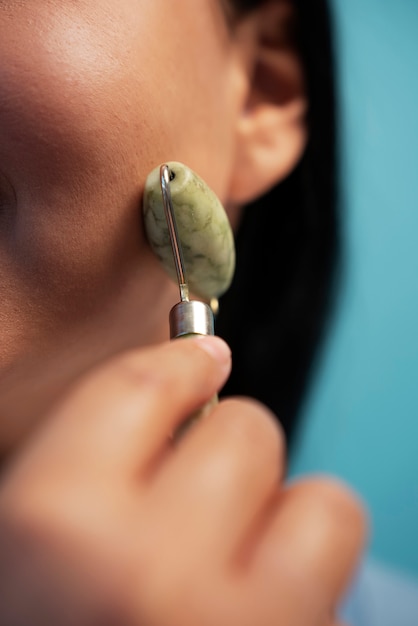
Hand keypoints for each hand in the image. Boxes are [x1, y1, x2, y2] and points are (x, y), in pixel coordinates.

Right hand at [0, 337, 365, 625]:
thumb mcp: (29, 549)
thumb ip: (86, 469)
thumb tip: (171, 399)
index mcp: (49, 528)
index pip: (141, 387)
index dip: (179, 362)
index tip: (202, 355)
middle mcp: (142, 574)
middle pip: (246, 430)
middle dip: (230, 449)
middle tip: (199, 497)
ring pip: (323, 501)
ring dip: (290, 517)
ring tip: (242, 563)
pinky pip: (343, 584)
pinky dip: (314, 585)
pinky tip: (263, 617)